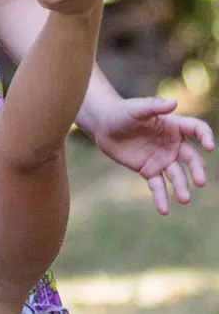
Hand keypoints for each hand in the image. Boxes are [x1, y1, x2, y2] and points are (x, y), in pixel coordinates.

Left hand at [93, 96, 214, 214]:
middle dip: (197, 169)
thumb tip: (174, 103)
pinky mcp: (149, 171)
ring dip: (182, 187)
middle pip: (191, 158)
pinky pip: (158, 186)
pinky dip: (161, 198)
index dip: (205, 136)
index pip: (196, 129)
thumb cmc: (122, 112)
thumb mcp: (136, 108)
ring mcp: (162, 159)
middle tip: (200, 181)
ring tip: (184, 199)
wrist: (104, 126)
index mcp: (174, 126)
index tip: (209, 146)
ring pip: (177, 175)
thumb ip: (154, 106)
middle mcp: (172, 144)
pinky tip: (163, 210)